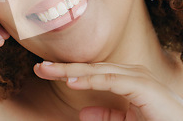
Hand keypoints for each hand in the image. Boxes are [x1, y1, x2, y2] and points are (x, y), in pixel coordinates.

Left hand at [34, 61, 182, 120]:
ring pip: (98, 71)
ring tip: (48, 71)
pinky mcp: (144, 86)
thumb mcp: (127, 120)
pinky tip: (72, 81)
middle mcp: (131, 72)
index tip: (44, 71)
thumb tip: (83, 113)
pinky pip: (112, 81)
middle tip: (38, 67)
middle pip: (91, 68)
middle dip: (64, 67)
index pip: (91, 73)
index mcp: (127, 78)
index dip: (67, 71)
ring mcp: (138, 76)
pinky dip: (91, 80)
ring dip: (71, 71)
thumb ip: (107, 115)